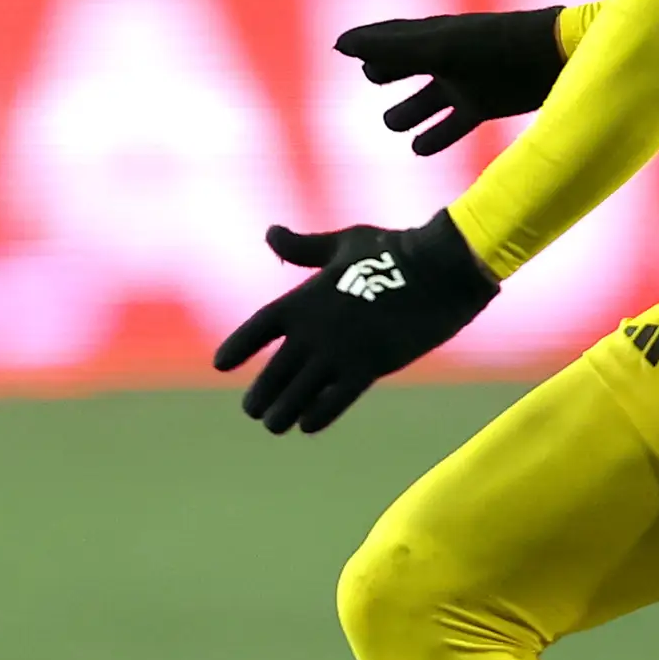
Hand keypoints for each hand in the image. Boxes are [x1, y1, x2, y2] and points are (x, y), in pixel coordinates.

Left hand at [211, 213, 496, 434]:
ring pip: (300, 392)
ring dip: (283, 411)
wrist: (438, 269)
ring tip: (274, 425)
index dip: (238, 347)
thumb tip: (270, 233)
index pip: (257, 329)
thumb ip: (303, 247)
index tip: (219, 366)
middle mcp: (314, 329)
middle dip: (261, 394)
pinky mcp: (369, 367)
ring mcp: (339, 351)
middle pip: (274, 371)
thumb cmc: (392, 249)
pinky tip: (307, 426)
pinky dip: (319, 415)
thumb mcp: (342, 242)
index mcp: (303, 298)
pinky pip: (335, 400)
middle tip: (252, 411)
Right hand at [335, 6, 567, 155]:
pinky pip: (453, 123)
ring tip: (391, 123)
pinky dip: (436, 135)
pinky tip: (418, 148)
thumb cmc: (496, 45)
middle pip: (408, 65)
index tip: (341, 46)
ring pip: (428, 100)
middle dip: (388, 71)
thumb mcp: (439, 48)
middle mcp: (447, 57)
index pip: (391, 37)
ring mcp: (466, 82)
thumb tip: (341, 45)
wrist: (555, 58)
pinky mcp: (486, 106)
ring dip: (410, 111)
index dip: (367, 42)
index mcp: (433, 35)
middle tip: (370, 77)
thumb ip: (391, 49)